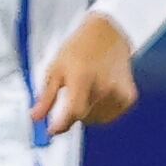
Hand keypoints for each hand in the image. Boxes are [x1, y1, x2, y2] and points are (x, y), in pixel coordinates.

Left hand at [31, 13, 137, 136]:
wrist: (107, 35)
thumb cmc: (79, 49)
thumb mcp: (56, 69)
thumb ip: (46, 96)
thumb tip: (36, 118)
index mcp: (83, 77)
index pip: (75, 112)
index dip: (62, 125)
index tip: (52, 130)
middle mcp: (105, 86)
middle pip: (85, 118)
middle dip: (73, 114)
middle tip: (71, 98)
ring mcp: (120, 92)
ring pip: (98, 119)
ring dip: (88, 113)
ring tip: (86, 93)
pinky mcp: (129, 96)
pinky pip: (111, 115)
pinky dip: (102, 111)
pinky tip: (99, 95)